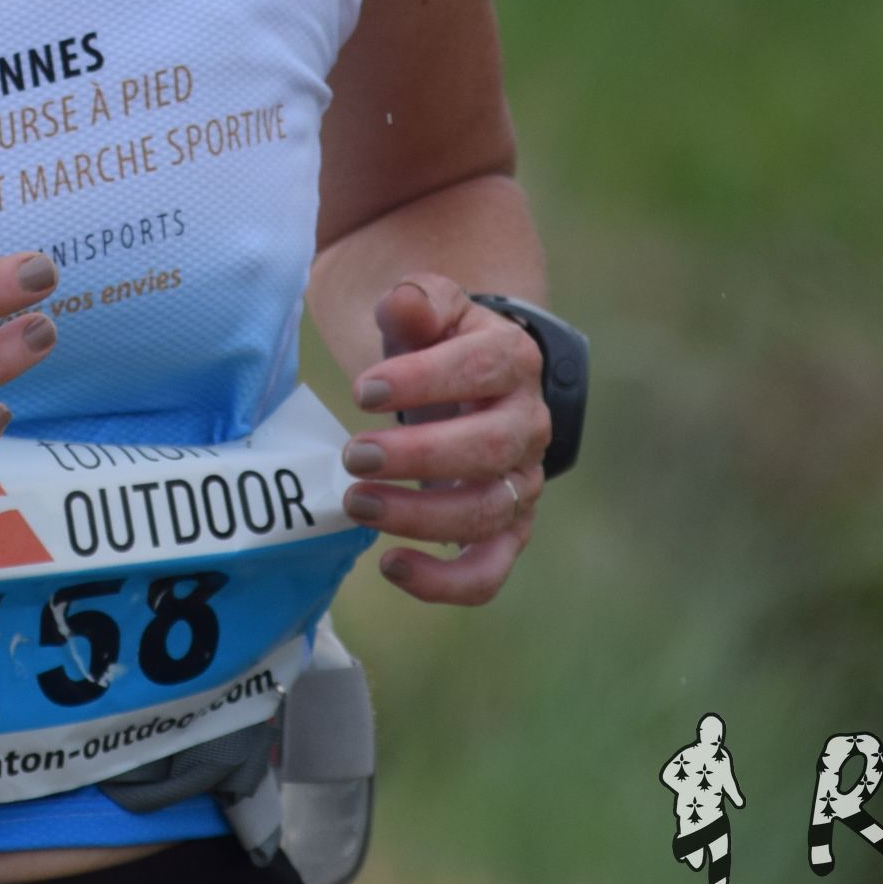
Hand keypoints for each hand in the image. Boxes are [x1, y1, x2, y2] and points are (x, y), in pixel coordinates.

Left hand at [338, 274, 549, 604]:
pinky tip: (390, 566)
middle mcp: (527, 424)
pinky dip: (445, 582)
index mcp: (512, 360)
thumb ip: (417, 301)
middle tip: (354, 454)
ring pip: (487, 512)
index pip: (481, 369)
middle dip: (419, 457)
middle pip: (490, 448)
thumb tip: (406, 304)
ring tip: (355, 504)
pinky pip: (488, 569)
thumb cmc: (436, 342)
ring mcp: (520, 481)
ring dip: (420, 516)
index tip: (362, 390)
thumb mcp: (427, 308)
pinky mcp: (504, 528)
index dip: (423, 381)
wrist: (465, 378)